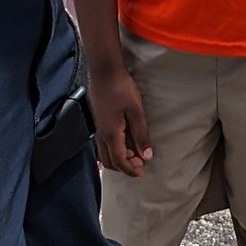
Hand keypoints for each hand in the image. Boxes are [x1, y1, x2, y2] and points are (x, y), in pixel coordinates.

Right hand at [90, 62, 152, 176]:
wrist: (105, 72)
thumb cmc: (121, 88)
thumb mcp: (136, 111)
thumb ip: (141, 135)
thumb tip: (147, 155)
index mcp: (111, 134)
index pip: (120, 161)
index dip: (131, 170)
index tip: (142, 172)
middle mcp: (101, 135)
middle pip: (110, 162)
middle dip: (124, 166)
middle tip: (140, 163)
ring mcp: (98, 129)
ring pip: (105, 154)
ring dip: (119, 158)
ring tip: (134, 152)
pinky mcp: (99, 122)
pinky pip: (103, 144)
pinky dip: (114, 149)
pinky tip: (125, 142)